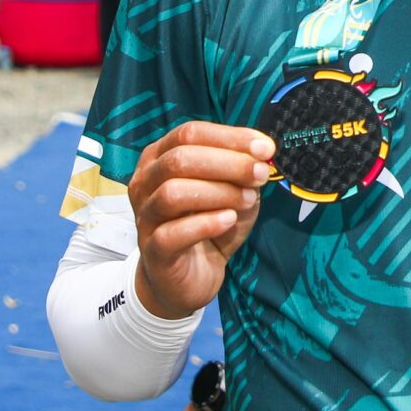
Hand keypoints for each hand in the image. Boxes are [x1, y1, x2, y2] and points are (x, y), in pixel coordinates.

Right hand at [129, 122, 273, 320]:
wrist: (190, 277)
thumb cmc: (209, 225)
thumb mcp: (232, 192)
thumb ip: (242, 171)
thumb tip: (263, 153)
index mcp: (160, 157)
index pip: (189, 133)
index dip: (229, 137)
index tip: (265, 148)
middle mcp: (145, 182)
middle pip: (180, 159)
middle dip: (228, 163)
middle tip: (260, 173)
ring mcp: (145, 216)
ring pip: (172, 192)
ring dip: (218, 192)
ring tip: (247, 199)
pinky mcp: (152, 250)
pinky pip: (173, 233)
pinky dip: (206, 223)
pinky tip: (229, 220)